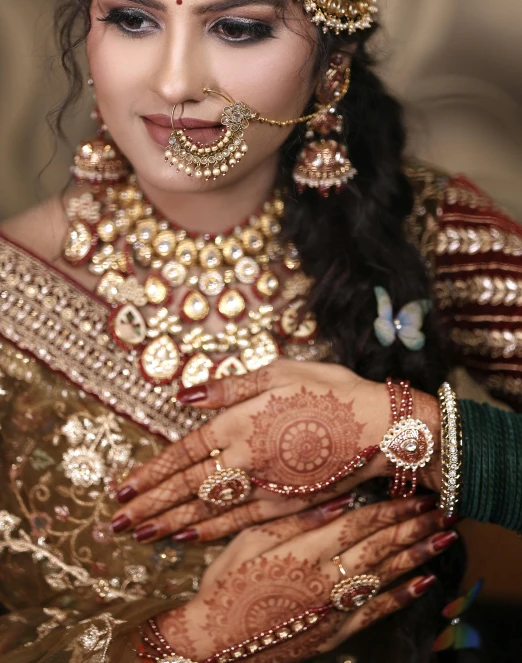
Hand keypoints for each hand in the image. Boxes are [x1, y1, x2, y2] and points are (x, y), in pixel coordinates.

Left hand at [112, 360, 441, 542]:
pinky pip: (239, 522)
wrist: (381, 426)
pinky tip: (188, 536)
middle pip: (188, 486)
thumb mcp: (279, 372)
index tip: (123, 487)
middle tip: (117, 522)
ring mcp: (266, 486)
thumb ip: (229, 387)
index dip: (152, 471)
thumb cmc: (331, 390)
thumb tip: (183, 395)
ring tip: (140, 534)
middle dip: (150, 505)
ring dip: (170, 522)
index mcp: (241, 421)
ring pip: (208, 509)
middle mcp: (246, 458)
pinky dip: (210, 531)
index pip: (185, 452)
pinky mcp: (285, 503)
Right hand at [147, 495, 456, 661]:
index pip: (360, 522)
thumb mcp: (250, 540)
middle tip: (444, 510)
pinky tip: (424, 582)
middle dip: (415, 526)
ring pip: (387, 575)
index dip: (392, 508)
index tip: (416, 495)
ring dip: (419, 555)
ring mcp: (333, 607)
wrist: (213, 644)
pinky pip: (376, 611)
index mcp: (306, 549)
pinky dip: (403, 596)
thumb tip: (338, 499)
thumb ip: (296, 519)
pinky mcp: (335, 632)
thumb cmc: (225, 585)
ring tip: (445, 538)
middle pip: (381, 545)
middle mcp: (326, 576)